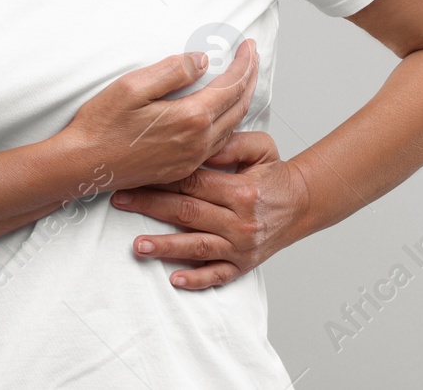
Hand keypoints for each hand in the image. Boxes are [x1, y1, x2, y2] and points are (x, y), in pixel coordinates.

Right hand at [60, 40, 259, 193]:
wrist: (84, 165)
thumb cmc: (102, 125)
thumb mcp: (133, 86)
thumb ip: (173, 71)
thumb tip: (203, 61)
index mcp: (190, 118)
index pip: (231, 85)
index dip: (244, 63)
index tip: (249, 45)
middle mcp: (198, 142)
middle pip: (238, 105)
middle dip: (249, 78)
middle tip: (252, 56)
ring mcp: (192, 158)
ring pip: (232, 126)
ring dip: (242, 99)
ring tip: (243, 79)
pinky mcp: (183, 168)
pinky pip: (218, 142)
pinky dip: (228, 120)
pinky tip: (223, 112)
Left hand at [109, 130, 308, 289]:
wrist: (303, 204)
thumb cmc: (275, 174)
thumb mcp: (261, 147)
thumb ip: (230, 143)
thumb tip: (199, 143)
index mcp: (241, 189)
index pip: (193, 183)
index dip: (162, 177)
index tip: (135, 173)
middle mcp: (240, 220)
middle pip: (186, 212)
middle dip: (149, 206)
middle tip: (119, 200)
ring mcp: (241, 245)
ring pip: (197, 246)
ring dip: (165, 247)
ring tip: (137, 246)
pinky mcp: (243, 264)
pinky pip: (217, 275)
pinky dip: (196, 279)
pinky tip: (174, 279)